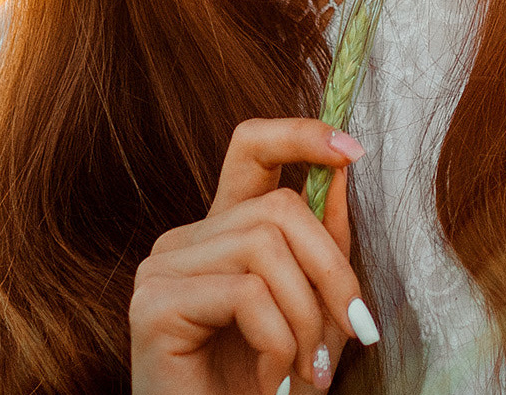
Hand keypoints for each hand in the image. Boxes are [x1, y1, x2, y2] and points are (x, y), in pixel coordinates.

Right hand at [129, 118, 379, 394]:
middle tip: (352, 334)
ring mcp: (161, 271)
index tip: (351, 150)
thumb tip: (342, 168)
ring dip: (307, 319)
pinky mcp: (153, 307)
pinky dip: (277, 344)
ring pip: (265, 248)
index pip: (250, 148)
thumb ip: (324, 245)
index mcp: (221, 236)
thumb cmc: (265, 390)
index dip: (299, 135)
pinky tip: (272, 385)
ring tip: (308, 372)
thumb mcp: (312, 312)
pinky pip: (245, 294)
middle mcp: (184, 242)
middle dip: (332, 272)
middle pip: (279, 207)